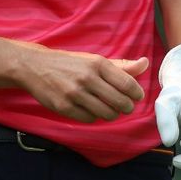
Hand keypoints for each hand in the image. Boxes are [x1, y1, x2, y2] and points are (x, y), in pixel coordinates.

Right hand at [19, 46, 147, 122]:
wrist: (35, 67)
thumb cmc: (69, 63)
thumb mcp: (94, 60)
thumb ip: (121, 65)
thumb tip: (145, 64)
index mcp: (97, 63)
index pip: (128, 85)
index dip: (136, 95)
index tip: (135, 97)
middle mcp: (87, 78)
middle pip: (121, 102)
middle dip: (126, 107)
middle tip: (123, 106)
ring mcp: (75, 94)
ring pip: (107, 114)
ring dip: (111, 114)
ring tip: (107, 108)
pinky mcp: (64, 107)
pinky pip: (90, 119)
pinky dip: (93, 116)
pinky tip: (89, 108)